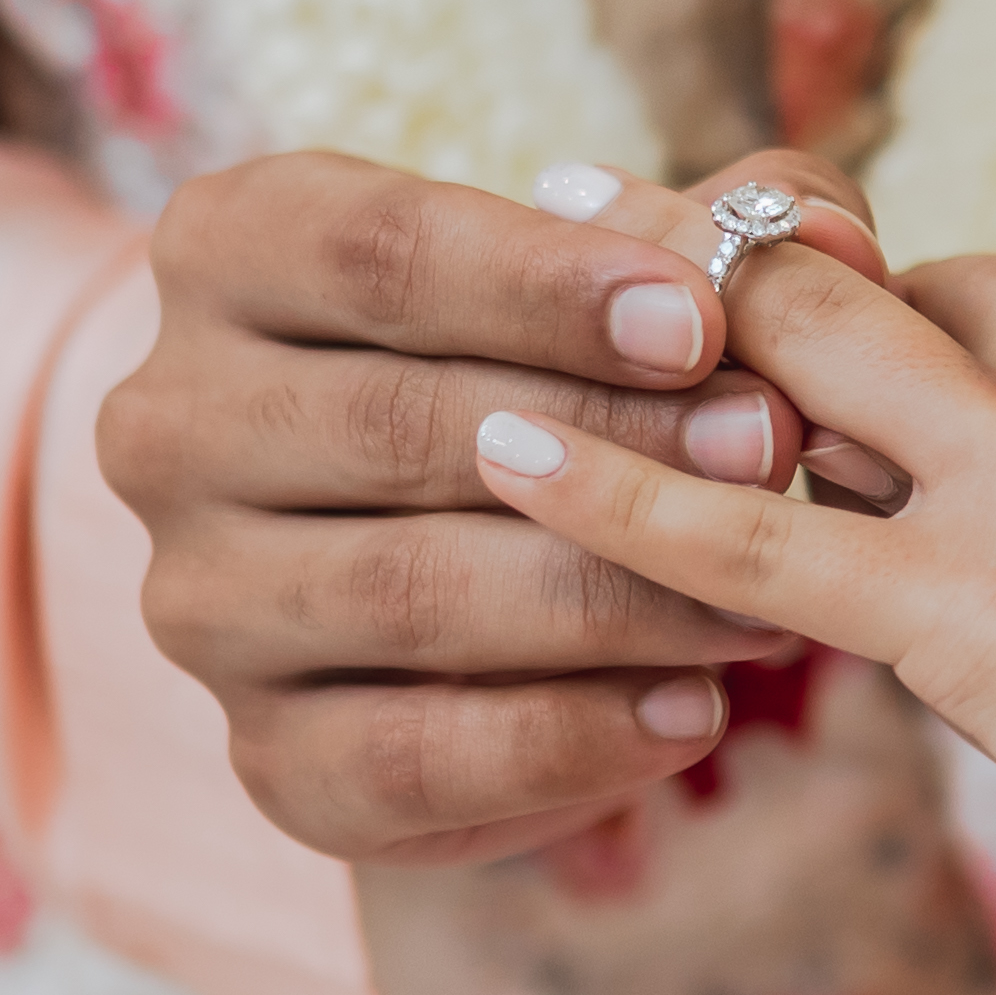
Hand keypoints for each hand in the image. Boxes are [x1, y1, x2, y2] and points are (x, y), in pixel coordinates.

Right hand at [101, 146, 886, 866]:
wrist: (479, 562)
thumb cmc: (566, 362)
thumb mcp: (645, 268)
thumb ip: (737, 235)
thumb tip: (826, 238)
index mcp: (228, 251)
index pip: (375, 252)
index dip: (543, 282)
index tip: (699, 317)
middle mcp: (169, 423)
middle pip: (391, 424)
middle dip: (607, 443)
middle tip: (770, 452)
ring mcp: (200, 600)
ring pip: (404, 595)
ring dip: (609, 596)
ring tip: (766, 595)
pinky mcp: (265, 754)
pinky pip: (411, 759)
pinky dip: (568, 740)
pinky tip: (694, 714)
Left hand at [460, 240, 995, 994]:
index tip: (924, 310)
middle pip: (947, 291)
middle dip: (803, 256)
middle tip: (669, 215)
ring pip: (821, 360)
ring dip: (671, 308)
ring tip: (535, 255)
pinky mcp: (975, 615)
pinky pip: (751, 542)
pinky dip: (614, 495)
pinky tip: (501, 459)